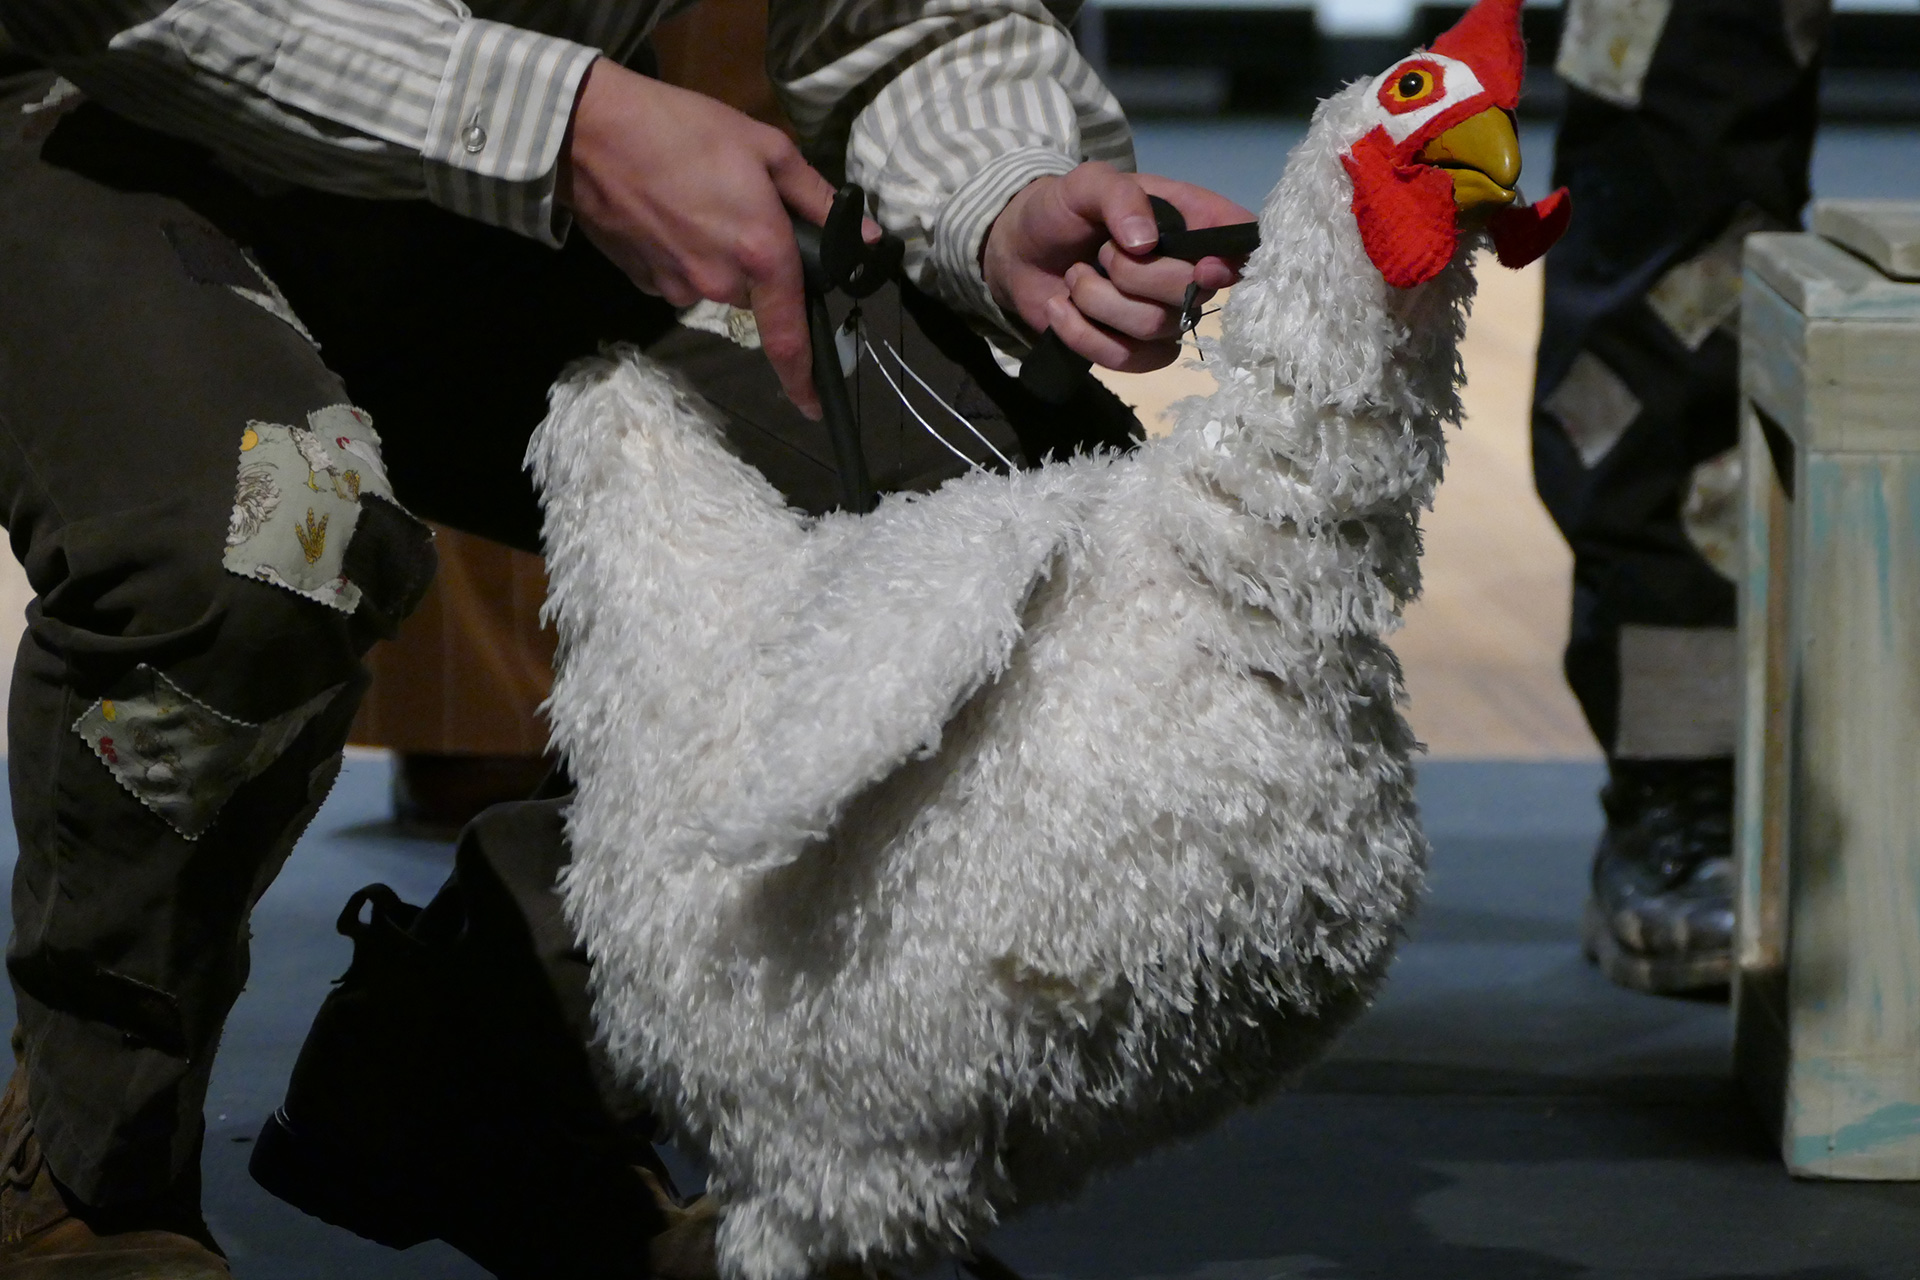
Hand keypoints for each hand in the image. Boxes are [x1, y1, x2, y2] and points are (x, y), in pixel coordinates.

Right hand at [558, 59, 835, 418]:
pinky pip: (679, 277)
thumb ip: (819, 198)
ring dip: (718, 255)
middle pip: (755, 294)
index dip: (805, 379)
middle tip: (741, 208)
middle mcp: (721, 284)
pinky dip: (682, 252)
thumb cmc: (682, 129)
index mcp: (761, 253)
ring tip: (696, 199)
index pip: (790, 336)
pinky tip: (666, 211)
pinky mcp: (642, 281)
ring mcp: (676, 287)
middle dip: (758, 264)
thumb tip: (868, 237)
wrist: (588, 130)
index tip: (815, 405)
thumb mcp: (765, 147)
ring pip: (716, 284)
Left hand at [982, 162, 1253, 372]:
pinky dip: (1083, 335)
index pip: (1239, 247)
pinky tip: (1062, 308)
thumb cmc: (1063, 210)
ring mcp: (1161, 316)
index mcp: (1190, 222)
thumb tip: (1145, 242)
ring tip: (1075, 277)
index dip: (1230, 262)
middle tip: (1100, 253)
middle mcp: (1186, 272)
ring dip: (1099, 301)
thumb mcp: (1087, 183)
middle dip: (1133, 275)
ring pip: (1155, 329)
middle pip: (1191, 294)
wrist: (1020, 252)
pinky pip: (1126, 360)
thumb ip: (1119, 196)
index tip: (1202, 266)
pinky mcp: (1132, 350)